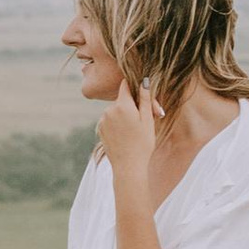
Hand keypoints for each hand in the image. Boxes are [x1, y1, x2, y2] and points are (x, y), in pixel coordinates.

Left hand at [93, 77, 164, 194]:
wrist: (128, 166)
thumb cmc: (142, 144)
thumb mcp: (148, 120)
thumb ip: (145, 99)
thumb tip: (143, 81)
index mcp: (122, 105)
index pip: (125, 85)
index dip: (134, 87)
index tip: (141, 92)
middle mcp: (109, 110)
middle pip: (122, 100)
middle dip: (133, 106)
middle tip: (147, 119)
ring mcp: (102, 120)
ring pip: (116, 111)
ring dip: (125, 115)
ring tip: (136, 131)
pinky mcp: (100, 129)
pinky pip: (110, 120)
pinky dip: (118, 124)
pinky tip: (126, 135)